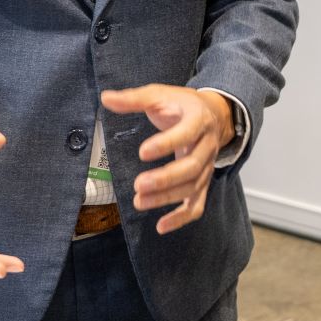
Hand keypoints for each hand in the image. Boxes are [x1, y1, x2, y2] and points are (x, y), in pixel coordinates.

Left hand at [100, 84, 235, 234]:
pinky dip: (181, 218)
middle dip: (165, 179)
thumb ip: (133, 98)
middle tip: (139, 184)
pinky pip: (197, 204)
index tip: (142, 152)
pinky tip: (161, 226)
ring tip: (139, 201)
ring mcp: (207, 166)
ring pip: (192, 187)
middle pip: (192, 167)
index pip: (186, 133)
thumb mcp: (159, 94)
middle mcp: (207, 145)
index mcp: (198, 119)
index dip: (166, 144)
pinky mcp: (203, 181)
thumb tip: (106, 98)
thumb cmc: (182, 105)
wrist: (214, 113)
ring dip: (167, 198)